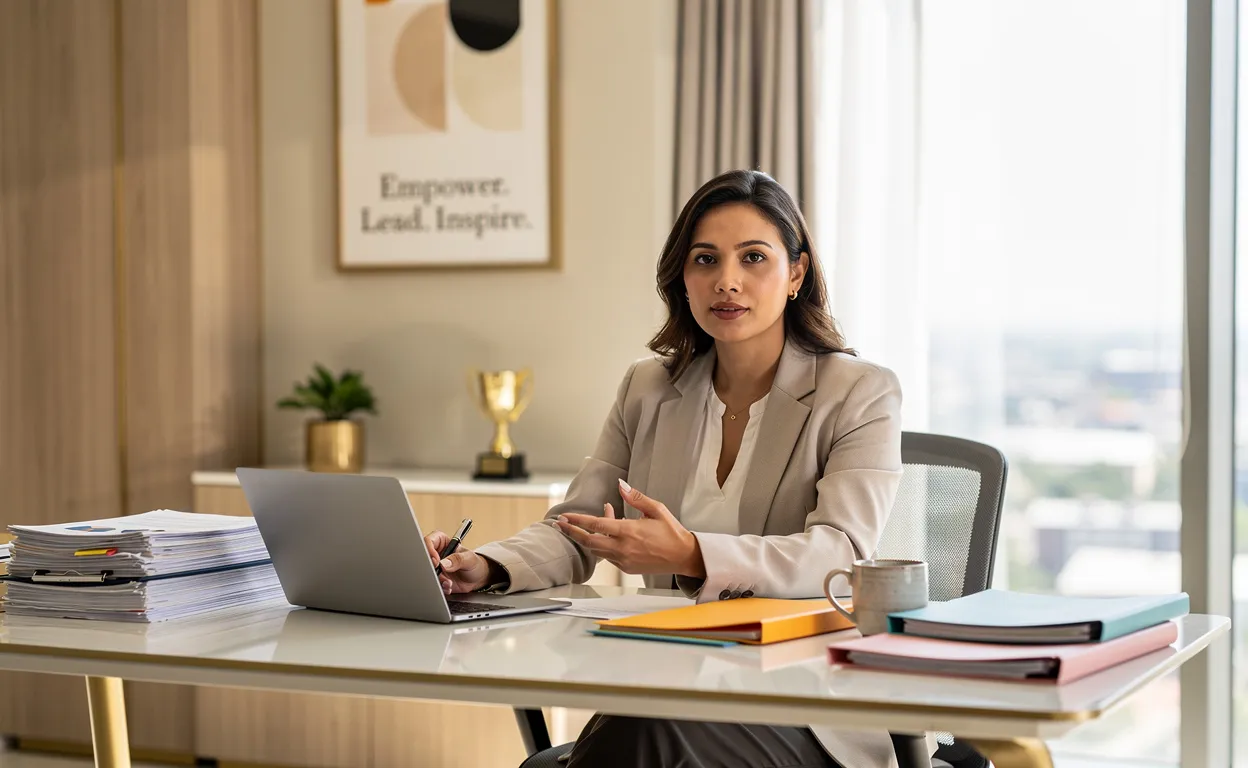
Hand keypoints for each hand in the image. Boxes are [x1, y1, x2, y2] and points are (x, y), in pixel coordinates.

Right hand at [423, 530, 491, 593]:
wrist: (478, 579)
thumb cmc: (474, 563)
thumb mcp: (469, 559)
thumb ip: (458, 559)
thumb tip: (444, 563)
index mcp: (442, 543)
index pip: (429, 541)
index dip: (429, 549)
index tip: (436, 560)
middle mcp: (436, 554)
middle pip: (424, 558)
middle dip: (432, 568)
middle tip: (439, 573)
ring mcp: (435, 568)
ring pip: (427, 573)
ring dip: (438, 580)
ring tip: (449, 582)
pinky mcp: (436, 579)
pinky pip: (432, 583)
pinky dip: (440, 586)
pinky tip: (449, 586)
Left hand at [554, 479, 705, 577]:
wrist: (684, 557)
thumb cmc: (672, 532)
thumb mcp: (657, 509)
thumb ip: (636, 498)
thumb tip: (620, 485)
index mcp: (629, 532)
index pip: (596, 525)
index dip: (578, 520)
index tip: (565, 516)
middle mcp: (623, 548)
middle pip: (589, 542)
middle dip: (572, 532)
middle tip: (560, 524)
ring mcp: (624, 560)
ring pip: (597, 550)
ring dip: (588, 537)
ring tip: (584, 525)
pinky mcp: (626, 568)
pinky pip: (608, 556)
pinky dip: (603, 544)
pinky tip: (607, 534)